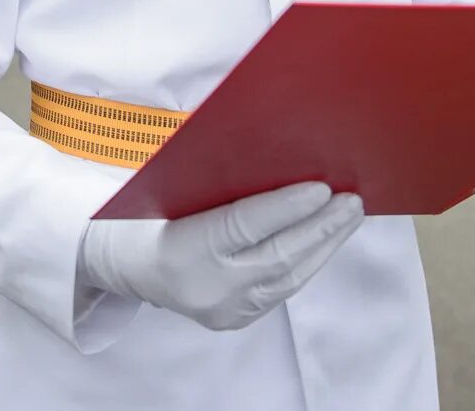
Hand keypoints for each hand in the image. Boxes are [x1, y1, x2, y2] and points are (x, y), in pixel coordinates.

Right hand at [77, 181, 363, 331]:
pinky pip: (281, 289)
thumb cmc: (147, 211)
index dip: (287, 207)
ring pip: (286, 278)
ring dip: (322, 246)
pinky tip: (324, 241)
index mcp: (183, 248)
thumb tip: (277, 156)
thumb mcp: (174, 185)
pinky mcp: (235, 318)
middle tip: (351, 201)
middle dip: (320, 228)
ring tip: (348, 217)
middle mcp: (206, 286)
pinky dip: (306, 262)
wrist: (122, 261)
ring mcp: (222, 309)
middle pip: (276, 256)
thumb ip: (219, 177)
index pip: (245, 226)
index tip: (322, 188)